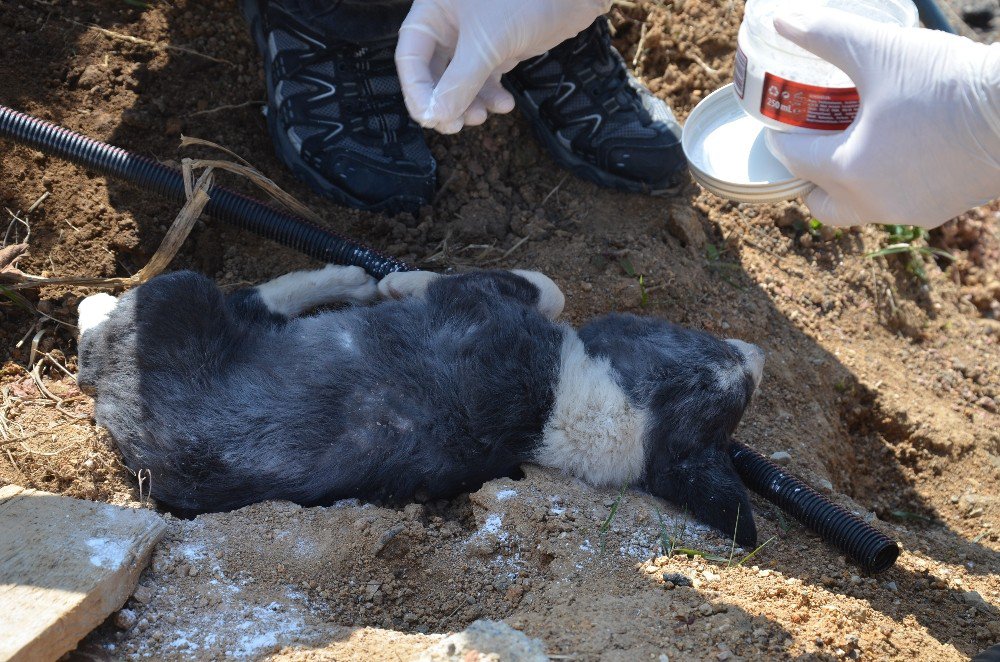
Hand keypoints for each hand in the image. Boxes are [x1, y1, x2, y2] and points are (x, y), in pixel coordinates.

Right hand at [395, 0, 610, 133]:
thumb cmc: (525, 0)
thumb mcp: (486, 44)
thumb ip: (459, 83)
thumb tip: (436, 117)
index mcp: (434, 11)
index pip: (410, 57)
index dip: (417, 91)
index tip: (430, 118)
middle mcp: (449, 23)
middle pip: (432, 73)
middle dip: (444, 101)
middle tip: (455, 125)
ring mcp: (473, 37)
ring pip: (459, 81)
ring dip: (468, 104)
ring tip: (482, 117)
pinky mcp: (497, 47)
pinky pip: (484, 79)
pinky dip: (491, 96)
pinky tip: (504, 105)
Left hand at [764, 8, 999, 227]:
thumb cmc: (948, 81)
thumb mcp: (879, 51)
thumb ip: (826, 36)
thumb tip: (783, 21)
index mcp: (847, 171)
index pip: (792, 159)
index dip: (783, 135)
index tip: (785, 117)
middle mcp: (871, 203)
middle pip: (818, 200)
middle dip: (808, 174)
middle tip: (814, 138)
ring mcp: (906, 212)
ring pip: (857, 205)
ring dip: (846, 180)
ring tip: (854, 138)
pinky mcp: (938, 210)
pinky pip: (894, 203)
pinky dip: (883, 183)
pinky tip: (896, 148)